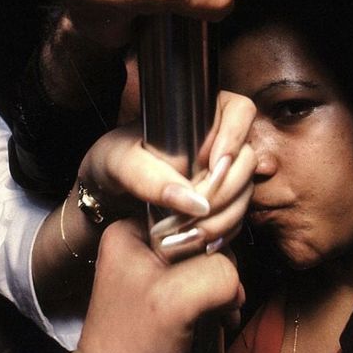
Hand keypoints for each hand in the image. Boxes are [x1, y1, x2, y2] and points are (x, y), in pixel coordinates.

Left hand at [78, 90, 256, 253]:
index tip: (214, 166)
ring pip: (246, 190)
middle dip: (225, 189)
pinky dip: (222, 231)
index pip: (240, 111)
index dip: (235, 138)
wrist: (106, 194)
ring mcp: (223, 171)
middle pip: (247, 158)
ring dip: (224, 216)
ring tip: (191, 234)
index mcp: (199, 113)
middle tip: (196, 210)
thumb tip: (195, 203)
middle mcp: (218, 139)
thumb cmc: (111, 163)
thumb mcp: (120, 164)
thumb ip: (151, 178)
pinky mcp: (222, 201)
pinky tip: (201, 242)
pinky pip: (238, 216)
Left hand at [78, 218, 243, 352]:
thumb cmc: (132, 346)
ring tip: (218, 314)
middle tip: (217, 300)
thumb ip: (216, 272)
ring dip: (223, 290)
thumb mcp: (175, 298)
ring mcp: (156, 271)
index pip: (188, 211)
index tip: (213, 267)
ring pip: (211, 262)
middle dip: (219, 270)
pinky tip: (219, 318)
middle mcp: (142, 245)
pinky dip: (219, 302)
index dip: (210, 237)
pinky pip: (208, 283)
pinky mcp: (170, 293)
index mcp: (131, 231)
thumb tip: (235, 274)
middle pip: (204, 238)